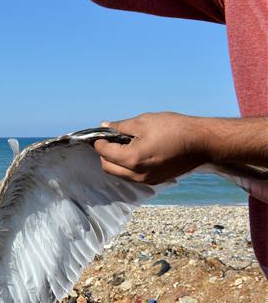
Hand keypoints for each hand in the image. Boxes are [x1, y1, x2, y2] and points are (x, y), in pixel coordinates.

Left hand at [93, 112, 208, 184]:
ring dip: (116, 161)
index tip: (101, 133)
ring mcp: (147, 180)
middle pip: (108, 167)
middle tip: (111, 139)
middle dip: (105, 153)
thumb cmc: (175, 129)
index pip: (104, 152)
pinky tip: (136, 153)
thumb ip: (121, 127)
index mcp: (132, 159)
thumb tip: (105, 126)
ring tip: (124, 145)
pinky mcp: (156, 181)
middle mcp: (137, 174)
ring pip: (120, 174)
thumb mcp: (143, 122)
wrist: (202, 142)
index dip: (99, 141)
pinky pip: (133, 176)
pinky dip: (128, 166)